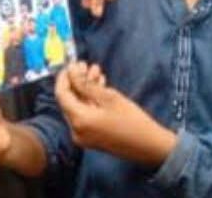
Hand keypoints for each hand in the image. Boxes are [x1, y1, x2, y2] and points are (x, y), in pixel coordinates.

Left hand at [56, 61, 176, 165]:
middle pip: (69, 99)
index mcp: (79, 120)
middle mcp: (76, 130)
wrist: (151, 147)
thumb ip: (85, 84)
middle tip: (86, 65)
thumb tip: (70, 71)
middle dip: (77, 80)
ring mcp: (83, 135)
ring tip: (96, 70)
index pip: (61, 93)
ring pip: (78, 105)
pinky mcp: (91, 137)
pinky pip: (85, 114)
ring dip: (85, 88)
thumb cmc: (132, 121)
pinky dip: (90, 99)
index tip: (72, 63)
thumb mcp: (108, 97)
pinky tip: (99, 85)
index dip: (64, 76)